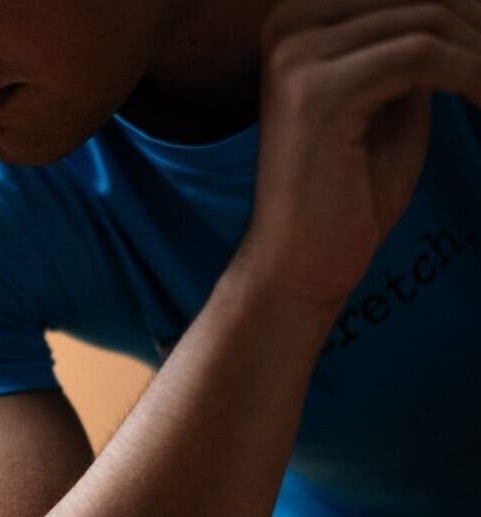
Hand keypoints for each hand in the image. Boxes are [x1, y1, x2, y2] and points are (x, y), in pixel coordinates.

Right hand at [239, 0, 480, 308]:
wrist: (302, 259)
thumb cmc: (349, 188)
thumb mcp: (389, 97)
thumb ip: (414, 44)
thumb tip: (471, 8)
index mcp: (296, 18)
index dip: (467, 11)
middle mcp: (287, 24)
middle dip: (480, 29)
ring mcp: (296, 55)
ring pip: (428, 18)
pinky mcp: (317, 91)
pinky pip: (422, 55)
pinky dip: (473, 75)